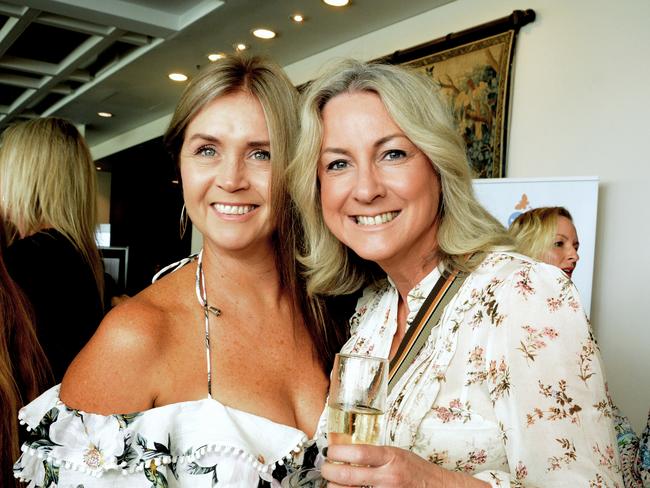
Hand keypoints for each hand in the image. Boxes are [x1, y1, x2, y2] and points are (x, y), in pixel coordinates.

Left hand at [321, 444, 488, 487]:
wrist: (438, 487)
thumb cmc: (416, 470)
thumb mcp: (397, 453)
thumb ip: (375, 454)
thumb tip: (347, 452)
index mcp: (390, 457)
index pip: (358, 453)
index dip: (338, 452)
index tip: (330, 451)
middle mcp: (388, 477)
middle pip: (348, 476)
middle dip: (329, 471)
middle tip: (325, 468)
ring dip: (335, 487)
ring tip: (332, 482)